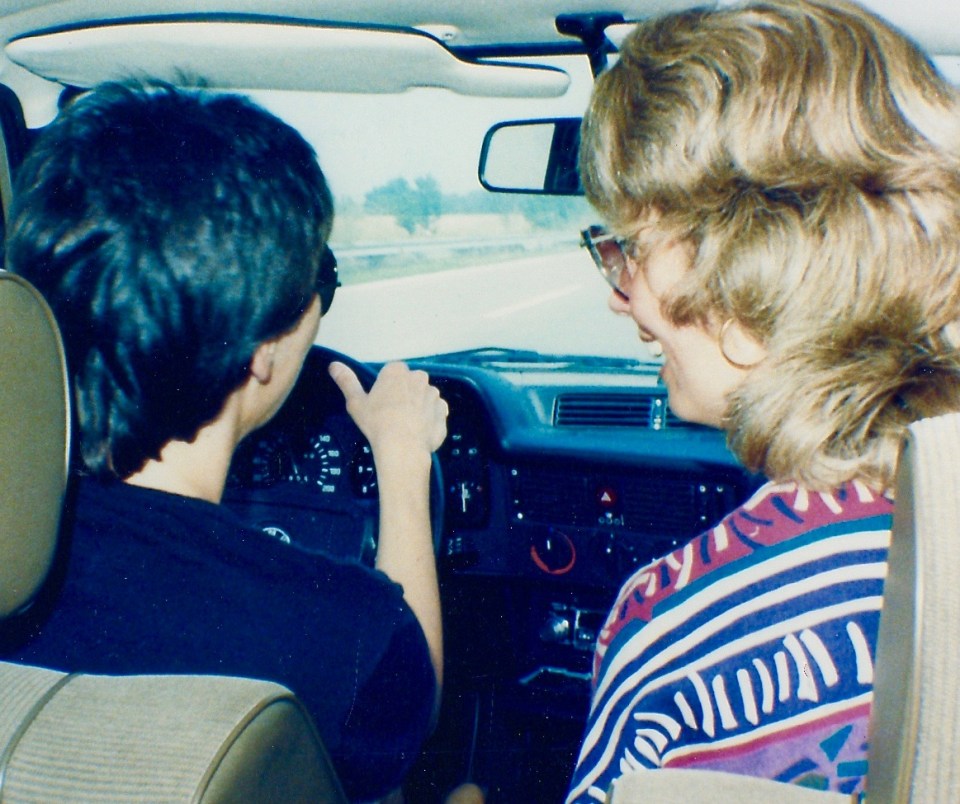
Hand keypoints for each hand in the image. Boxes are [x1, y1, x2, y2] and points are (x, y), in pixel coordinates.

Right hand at [329, 361, 447, 456]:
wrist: (403, 448)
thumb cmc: (377, 423)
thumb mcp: (356, 403)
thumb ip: (347, 381)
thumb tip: (334, 364)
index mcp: (397, 371)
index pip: (393, 371)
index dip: (387, 386)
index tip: (381, 402)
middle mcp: (419, 378)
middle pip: (411, 382)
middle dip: (405, 393)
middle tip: (393, 414)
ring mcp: (434, 395)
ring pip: (424, 397)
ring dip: (418, 406)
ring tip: (406, 425)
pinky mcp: (443, 413)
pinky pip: (435, 413)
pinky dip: (430, 420)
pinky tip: (419, 432)